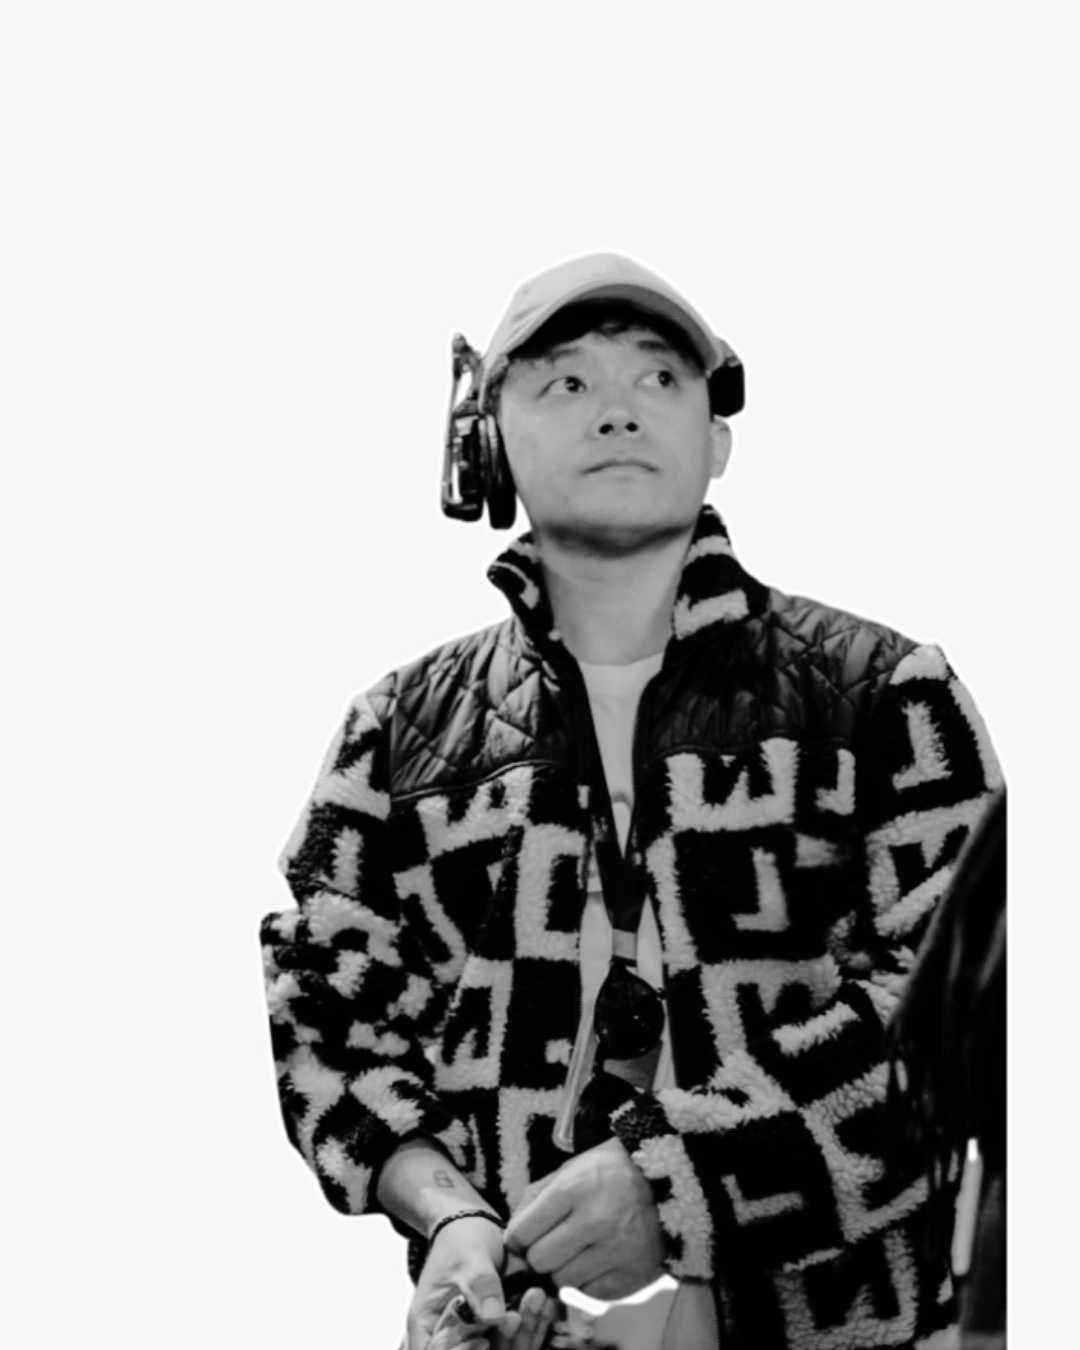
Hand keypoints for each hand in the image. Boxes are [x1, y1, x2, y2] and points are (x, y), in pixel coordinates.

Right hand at [407, 1217, 557, 1349]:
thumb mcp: (468, 1256)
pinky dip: (534, 1325)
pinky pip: (519, 1338)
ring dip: (523, 1333)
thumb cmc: (460, 1239)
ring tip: (536, 1298)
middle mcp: (453, 1336)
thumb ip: (480, 1284)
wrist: (477, 1226)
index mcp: (429, 1324)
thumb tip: (494, 1317)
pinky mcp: (502, 1330)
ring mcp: (479, 1335)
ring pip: (502, 1349)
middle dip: (502, 1342)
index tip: (483, 1340)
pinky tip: (545, 1303)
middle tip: (516, 1316)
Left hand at [503, 1138, 665, 1301]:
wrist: (668, 1180)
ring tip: (578, 1250)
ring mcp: (616, 1251)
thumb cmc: (610, 1173)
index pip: (522, 1233)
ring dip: (564, 1269)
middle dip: (539, 1255)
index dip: (518, 1238)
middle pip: (540, 1261)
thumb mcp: (570, 1169)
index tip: (524, 1237)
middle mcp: (595, 1221)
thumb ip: (535, 1199)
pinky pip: (590, 1294)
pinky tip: (597, 1260)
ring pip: (563, 1281)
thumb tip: (512, 1237)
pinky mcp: (632, 1275)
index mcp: (574, 1189)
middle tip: (553, 1243)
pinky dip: (588, 1281)